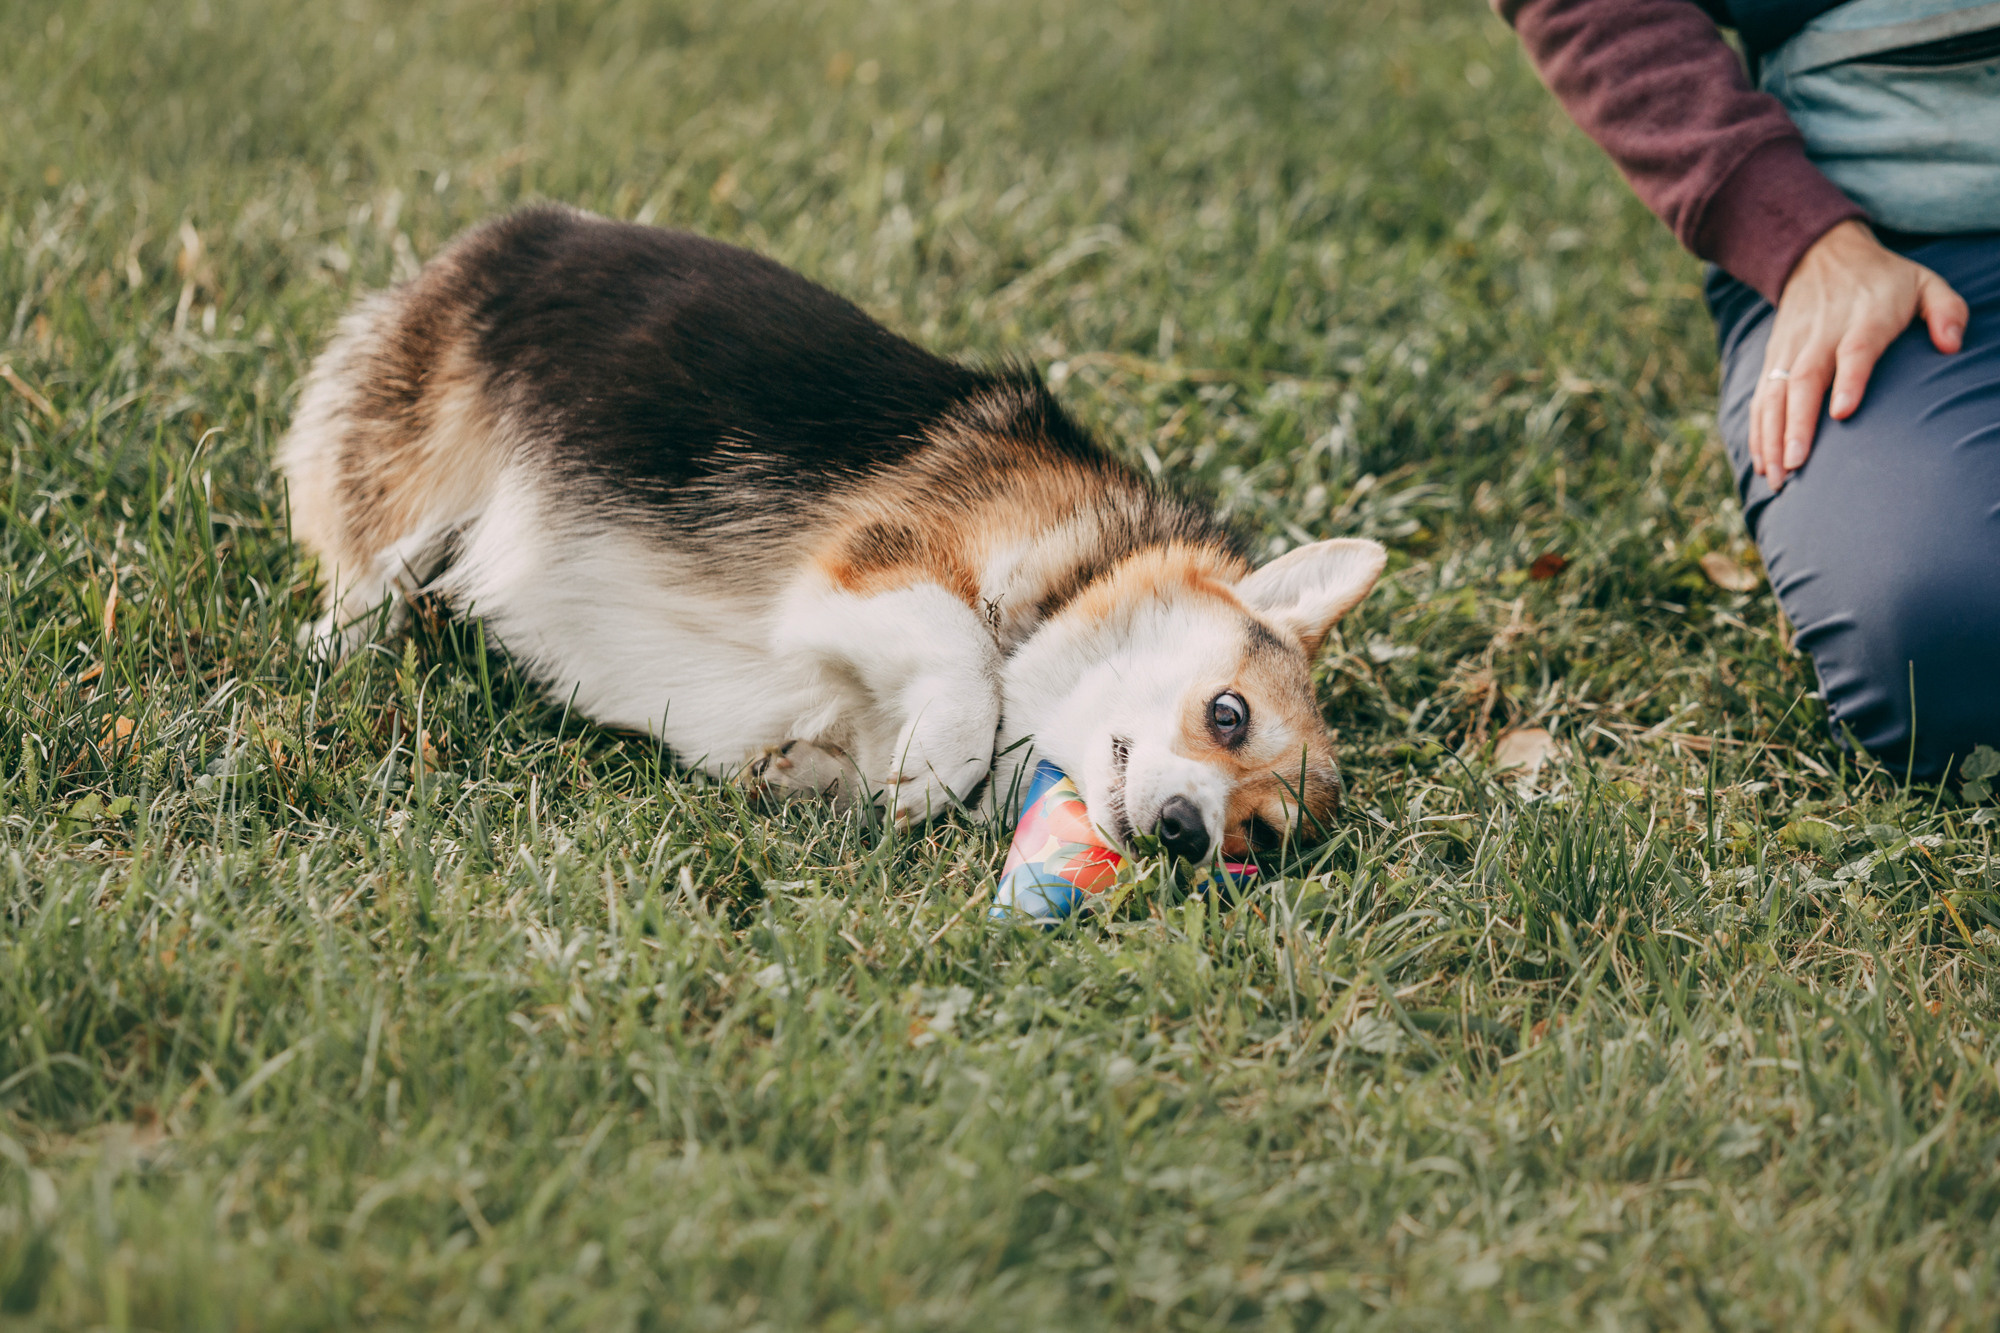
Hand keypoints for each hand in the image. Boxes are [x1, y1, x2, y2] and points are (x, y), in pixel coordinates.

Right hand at [1752, 220, 1967, 490]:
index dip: (1847, 381)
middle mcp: (1820, 335)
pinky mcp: (1773, 359)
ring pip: (1774, 395)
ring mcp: (1791, 349)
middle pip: (1803, 381)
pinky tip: (1764, 463)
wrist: (1822, 255)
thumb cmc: (1883, 280)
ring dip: (1771, 437)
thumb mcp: (1925, 282)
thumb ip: (1946, 310)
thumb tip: (1951, 346)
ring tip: (1777, 477)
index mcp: (1863, 319)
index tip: (1842, 413)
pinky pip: (1760, 399)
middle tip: (1797, 465)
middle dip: (1796, 425)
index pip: (1854, 351)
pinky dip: (1757, 432)